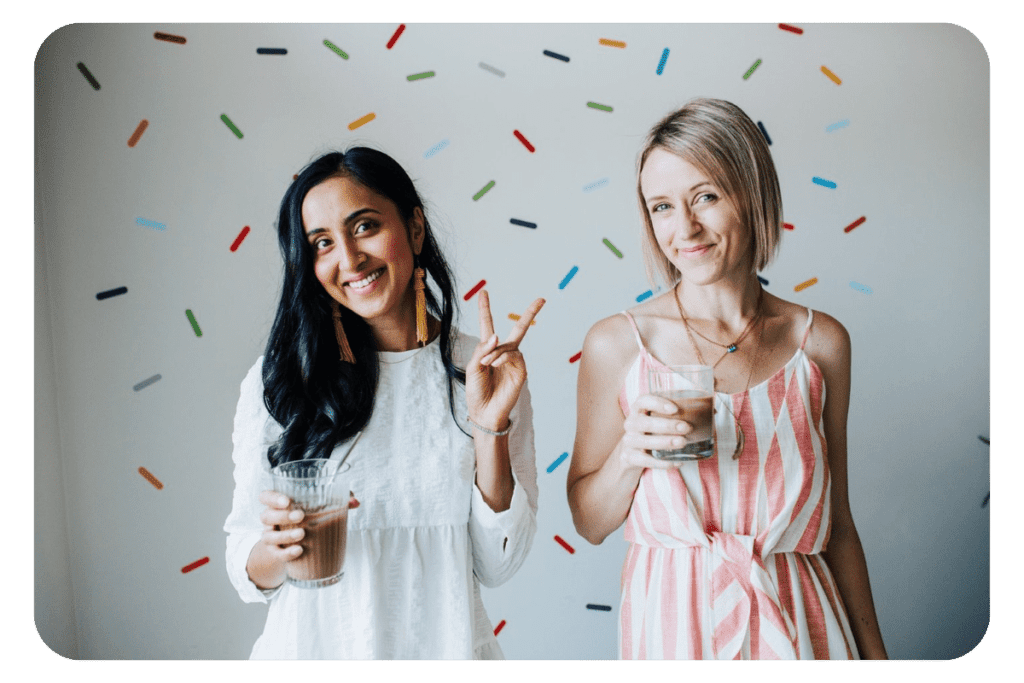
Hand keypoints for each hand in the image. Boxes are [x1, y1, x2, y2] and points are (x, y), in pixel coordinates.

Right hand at [256, 490, 359, 560]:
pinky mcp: (276, 553)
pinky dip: (286, 553)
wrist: (295, 544)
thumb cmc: (308, 518)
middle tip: (301, 516)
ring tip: (302, 534)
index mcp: (278, 504)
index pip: (265, 497)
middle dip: (282, 516)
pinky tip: (299, 551)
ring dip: (284, 536)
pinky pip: (276, 554)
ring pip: (268, 536)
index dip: (272, 498)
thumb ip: (337, 500)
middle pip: (266, 516)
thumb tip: (355, 502)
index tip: (287, 500)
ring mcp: (271, 536)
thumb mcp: (320, 507)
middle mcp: (270, 519)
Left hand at [465, 290, 544, 432]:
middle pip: (520, 329)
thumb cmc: (476, 391)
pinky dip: (502, 357)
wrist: (484, 412)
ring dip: (495, 351)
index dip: (485, 309)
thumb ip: (481, 350)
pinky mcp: (521, 371)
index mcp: (489, 350)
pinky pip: (514, 355)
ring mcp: (514, 362)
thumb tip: (496, 336)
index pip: (488, 325)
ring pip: (509, 345)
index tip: (484, 293)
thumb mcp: (472, 367)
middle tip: (542, 299)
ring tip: (486, 364)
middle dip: (531, 313)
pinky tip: (494, 364)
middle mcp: (504, 353)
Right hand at [616, 393, 694, 470]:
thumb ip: (682, 414)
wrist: (631, 455)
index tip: (675, 409)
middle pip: (644, 422)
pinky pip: (645, 460)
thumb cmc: (652, 432)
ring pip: (644, 441)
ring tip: (682, 443)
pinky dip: (662, 463)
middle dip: (667, 425)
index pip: (643, 401)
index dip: (658, 403)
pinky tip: (677, 462)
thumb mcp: (660, 420)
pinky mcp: (629, 457)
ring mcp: (629, 441)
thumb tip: (712, 411)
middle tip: (686, 428)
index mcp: (639, 410)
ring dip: (664, 442)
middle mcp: (631, 423)